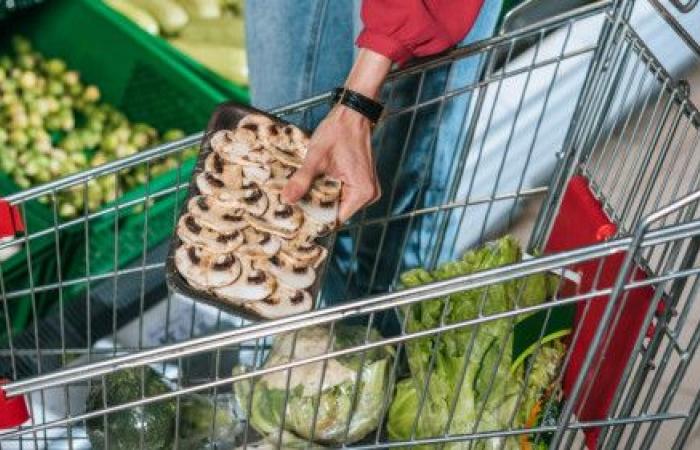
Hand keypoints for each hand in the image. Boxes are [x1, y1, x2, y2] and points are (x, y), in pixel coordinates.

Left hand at [281, 105, 379, 221]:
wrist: (352, 114)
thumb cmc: (339, 131)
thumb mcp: (316, 157)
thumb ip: (301, 180)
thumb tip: (286, 199)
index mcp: (361, 192)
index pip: (336, 219)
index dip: (316, 219)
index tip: (297, 219)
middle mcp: (368, 195)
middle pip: (337, 212)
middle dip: (316, 209)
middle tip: (294, 206)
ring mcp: (366, 189)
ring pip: (338, 203)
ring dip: (321, 199)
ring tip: (301, 194)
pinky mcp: (361, 183)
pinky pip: (342, 194)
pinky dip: (328, 191)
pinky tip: (313, 186)